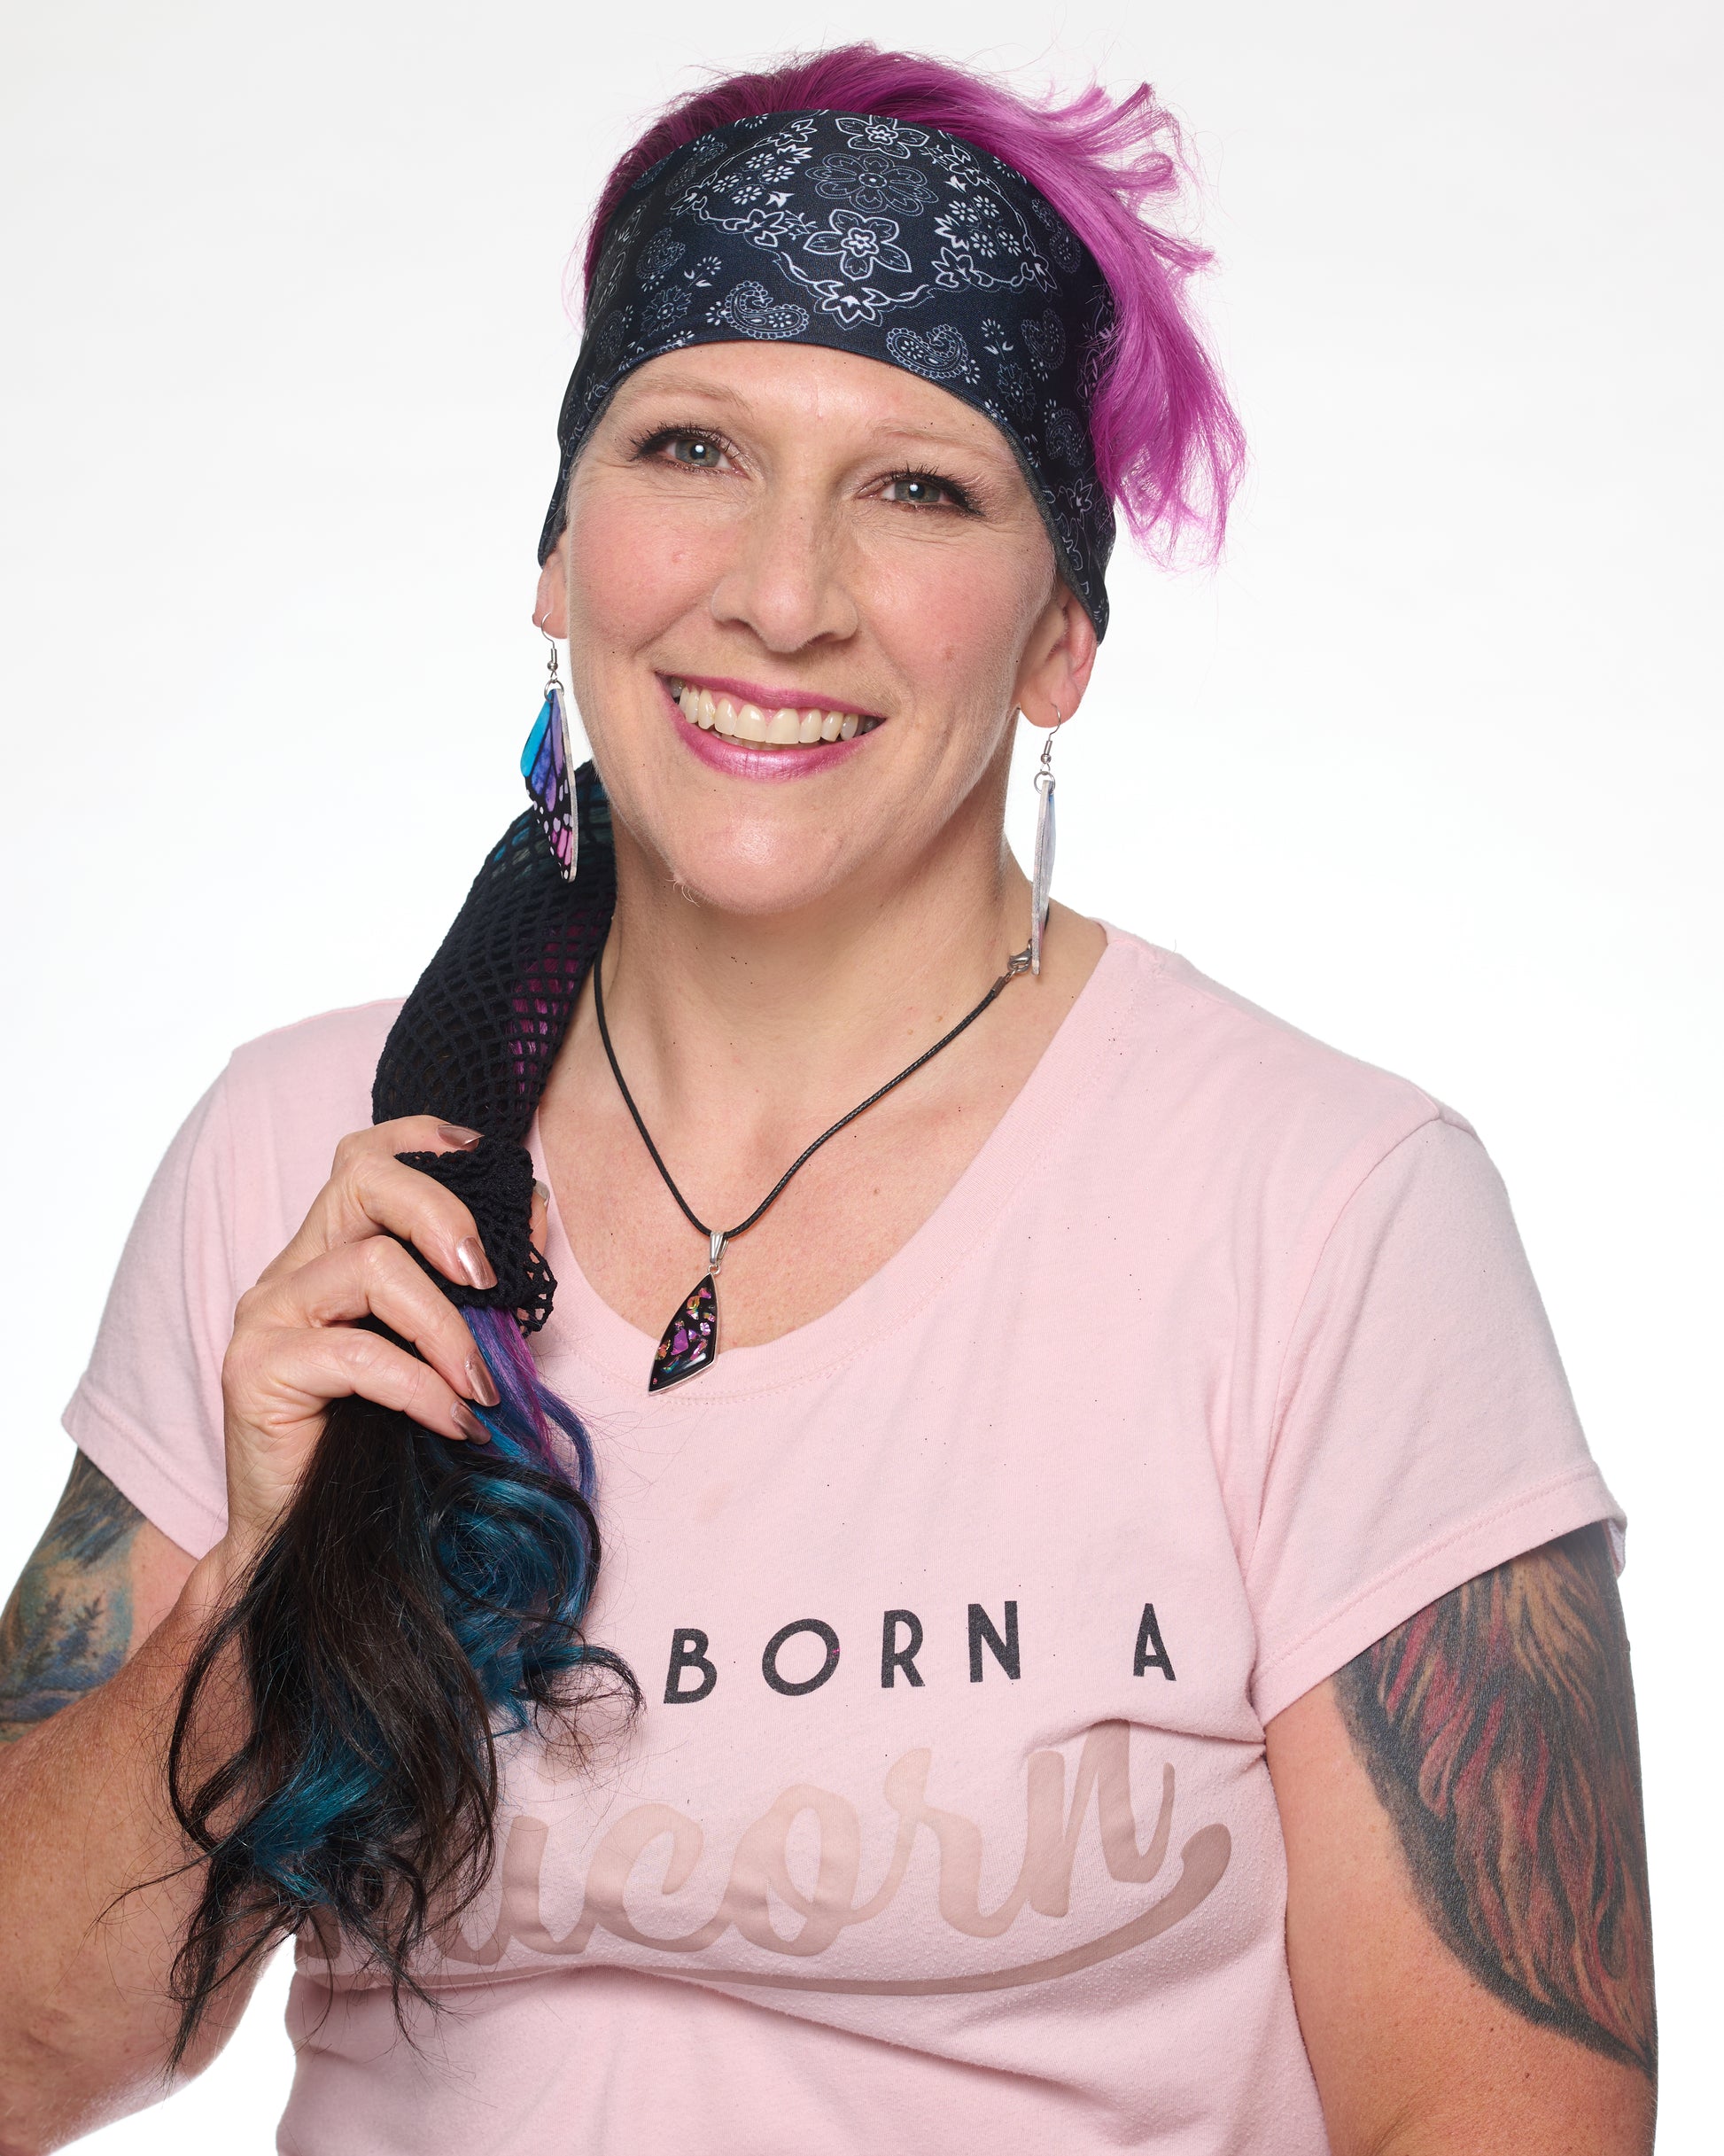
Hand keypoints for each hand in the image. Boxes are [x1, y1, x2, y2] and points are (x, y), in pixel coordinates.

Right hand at [209, 1119, 547, 1571]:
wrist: (308, 1546)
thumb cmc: (383, 1447)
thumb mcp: (444, 1349)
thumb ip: (476, 1289)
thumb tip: (535, 1216)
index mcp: (329, 1252)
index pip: (365, 1155)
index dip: (425, 1142)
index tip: (488, 1166)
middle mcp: (290, 1270)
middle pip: (361, 1177)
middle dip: (444, 1213)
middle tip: (494, 1280)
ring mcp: (266, 1317)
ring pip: (371, 1265)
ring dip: (449, 1327)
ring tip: (483, 1387)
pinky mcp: (255, 1372)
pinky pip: (358, 1355)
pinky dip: (422, 1388)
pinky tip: (454, 1422)